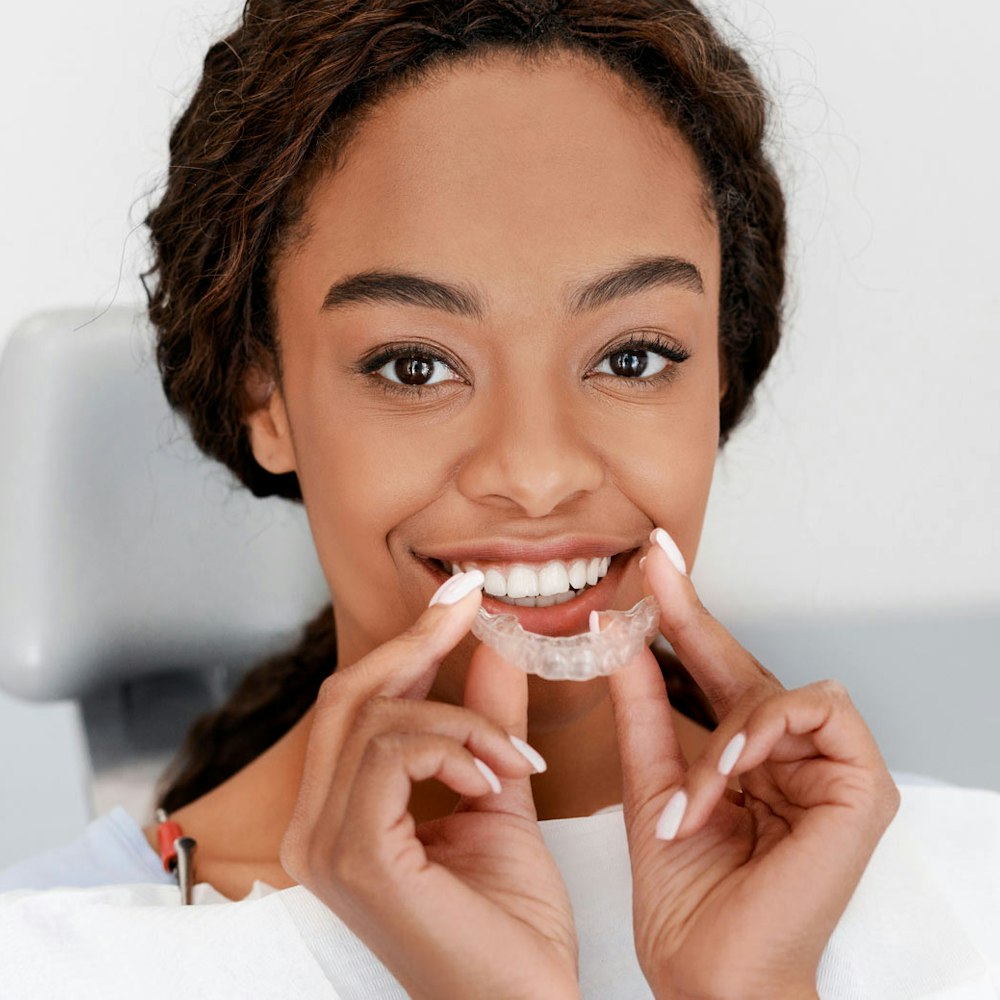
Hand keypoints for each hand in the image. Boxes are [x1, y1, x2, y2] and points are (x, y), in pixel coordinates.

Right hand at [280, 573, 578, 999]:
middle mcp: (313, 828)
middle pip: (347, 695)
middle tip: (473, 610)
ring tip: (513, 757)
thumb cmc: (510, 926)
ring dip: (460, 718)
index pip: (354, 704)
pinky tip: (496, 778)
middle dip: (415, 643)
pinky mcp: (355, 857)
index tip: (458, 599)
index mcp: (337, 815)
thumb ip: (485, 720)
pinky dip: (453, 746)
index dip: (405, 642)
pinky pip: (393, 754)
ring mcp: (325, 845)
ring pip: (377, 717)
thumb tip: (492, 646)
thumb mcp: (497, 795)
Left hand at [606, 532, 899, 999]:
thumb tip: (620, 632)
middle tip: (654, 566)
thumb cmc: (685, 893)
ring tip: (700, 788)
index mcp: (744, 754)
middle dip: (692, 616)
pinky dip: (767, 733)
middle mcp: (788, 755)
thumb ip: (643, 706)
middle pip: (744, 664)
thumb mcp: (653, 780)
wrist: (708, 970)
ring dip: (727, 731)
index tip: (651, 558)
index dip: (683, 611)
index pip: (713, 668)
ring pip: (777, 690)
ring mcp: (829, 768)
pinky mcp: (862, 785)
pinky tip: (736, 767)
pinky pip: (818, 712)